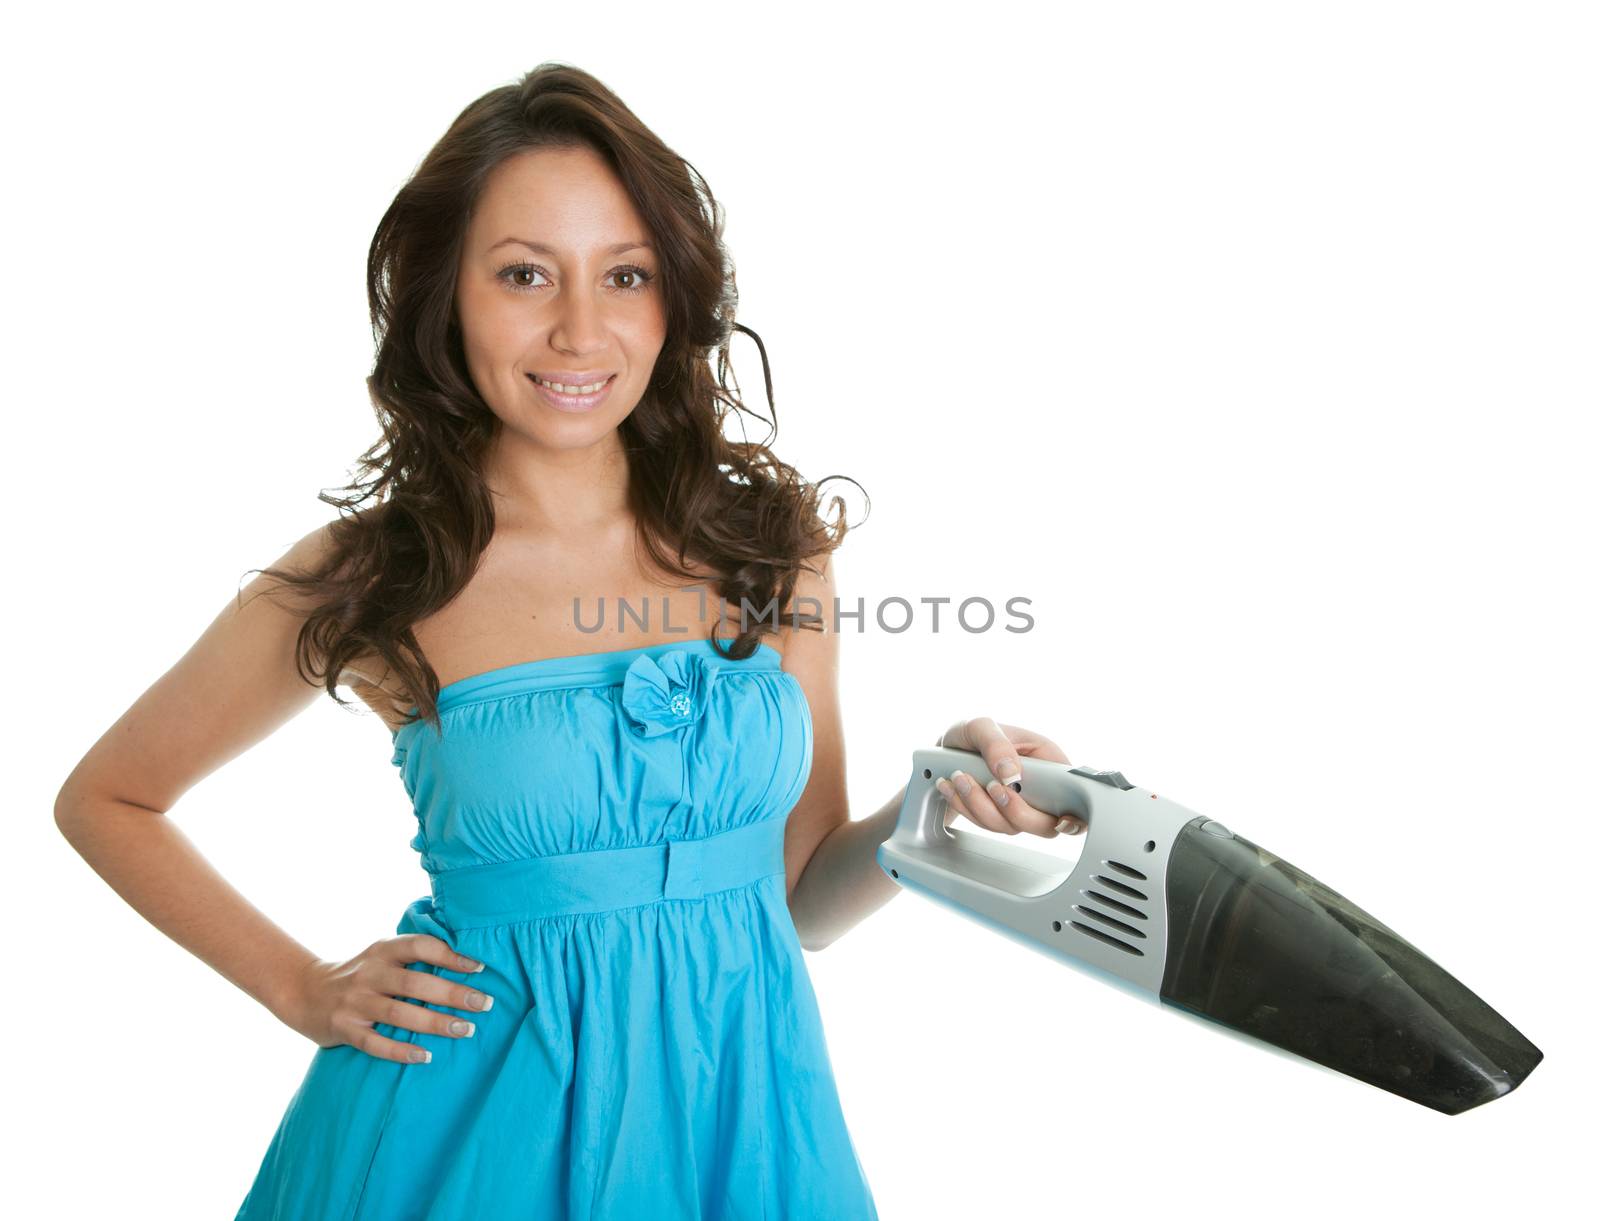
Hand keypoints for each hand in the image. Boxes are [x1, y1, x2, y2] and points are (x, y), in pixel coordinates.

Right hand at [283, 936, 494, 1064]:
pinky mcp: (344, 1029)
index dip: (451, 955)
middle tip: (484, 1004)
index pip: (420, 946)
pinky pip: (375, 1043)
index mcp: (382, 950)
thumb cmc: (360, 975)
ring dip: (434, 1023)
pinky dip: (400, 1051)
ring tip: (465, 1030)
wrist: (304, 992)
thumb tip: (466, 964)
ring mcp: (355, 1002)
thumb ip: (413, 958)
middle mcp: (369, 974)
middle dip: (452, 994)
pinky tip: (425, 1056)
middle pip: (415, 983)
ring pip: (398, 1014)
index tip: (480, 968)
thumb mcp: (381, 956)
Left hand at [935, 716, 1086, 836]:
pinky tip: (952, 787)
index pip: (1076, 794)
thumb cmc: (968, 735)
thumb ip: (996, 744)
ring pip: (1011, 827)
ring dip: (980, 805)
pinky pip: (987, 826)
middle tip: (990, 786)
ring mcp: (1020, 804)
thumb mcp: (979, 726)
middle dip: (1014, 810)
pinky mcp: (998, 816)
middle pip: (1045, 823)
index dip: (1076, 815)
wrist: (940, 753)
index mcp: (1047, 759)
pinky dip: (966, 808)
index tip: (1062, 820)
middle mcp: (1038, 786)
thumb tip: (1012, 774)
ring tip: (960, 777)